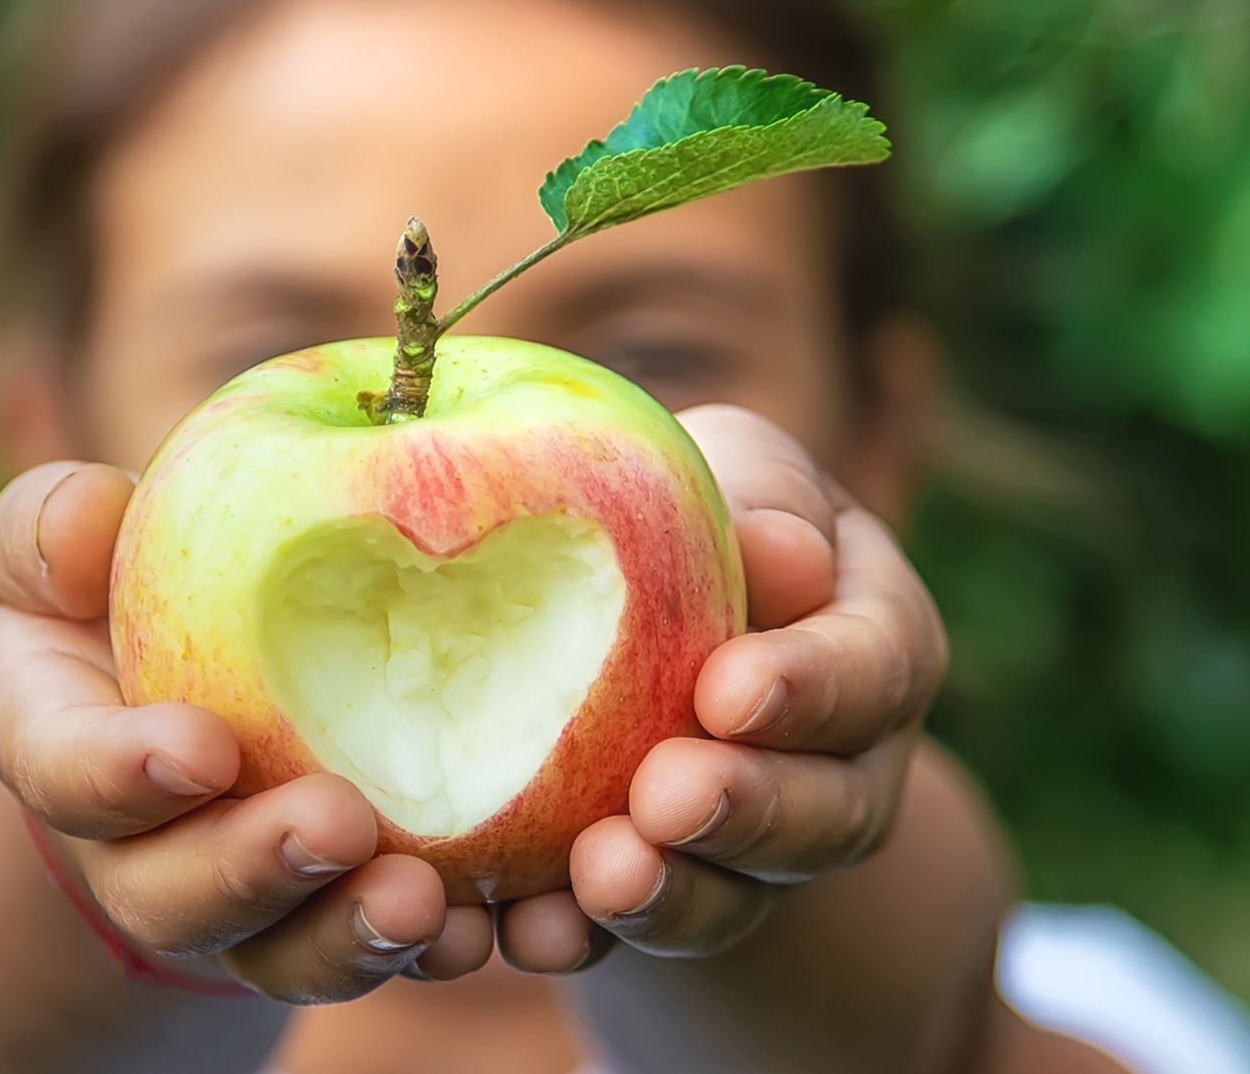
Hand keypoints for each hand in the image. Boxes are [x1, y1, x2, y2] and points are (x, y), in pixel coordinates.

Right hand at [0, 462, 497, 1002]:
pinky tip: (489, 926)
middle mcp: (136, 853)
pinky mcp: (331, 914)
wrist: (183, 684)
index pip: (65, 774)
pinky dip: (440, 947)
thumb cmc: (109, 593)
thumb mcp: (61, 539)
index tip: (204, 747)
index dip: (123, 774)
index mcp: (58, 750)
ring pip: (281, 952)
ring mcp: (240, 901)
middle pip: (174, 898)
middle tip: (338, 825)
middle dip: (255, 871)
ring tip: (426, 901)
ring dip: (350, 936)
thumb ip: (52, 526)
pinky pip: (377, 950)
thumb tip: (91, 514)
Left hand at [490, 405, 949, 970]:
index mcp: (874, 639)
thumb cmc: (689, 507)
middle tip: (667, 798)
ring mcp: (761, 847)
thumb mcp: (729, 469)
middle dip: (748, 809)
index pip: (873, 667)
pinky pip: (639, 933)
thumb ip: (760, 501)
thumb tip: (780, 553)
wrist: (618, 599)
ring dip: (675, 893)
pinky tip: (532, 930)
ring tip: (603, 876)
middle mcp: (844, 763)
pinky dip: (586, 936)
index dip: (810, 687)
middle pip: (828, 812)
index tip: (730, 690)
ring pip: (742, 893)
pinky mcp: (671, 892)